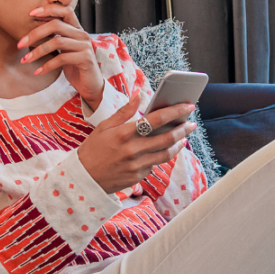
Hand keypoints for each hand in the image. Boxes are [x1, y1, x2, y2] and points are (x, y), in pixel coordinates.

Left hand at [17, 6, 104, 109]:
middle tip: (20, 44)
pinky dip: (47, 65)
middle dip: (35, 33)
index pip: (64, 10)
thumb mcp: (63, 50)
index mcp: (77, 29)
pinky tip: (37, 72)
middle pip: (56, 24)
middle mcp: (82, 34)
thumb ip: (54, 38)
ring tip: (25, 60)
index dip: (48, 9)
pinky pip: (61, 58)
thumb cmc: (73, 66)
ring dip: (37, 51)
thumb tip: (31, 32)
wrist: (90, 85)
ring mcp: (85, 46)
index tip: (30, 13)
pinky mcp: (85, 58)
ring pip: (57, 42)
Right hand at [77, 91, 196, 193]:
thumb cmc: (93, 149)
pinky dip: (161, 155)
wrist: (83, 179)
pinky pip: (155, 164)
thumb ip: (124, 111)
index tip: (187, 106)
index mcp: (123, 134)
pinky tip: (165, 149)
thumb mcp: (104, 126)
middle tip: (191, 123)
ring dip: (178, 144)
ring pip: (166, 153)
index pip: (155, 120)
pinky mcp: (138, 176)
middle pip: (166, 138)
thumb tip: (139, 94)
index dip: (174, 112)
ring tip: (184, 137)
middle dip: (182, 129)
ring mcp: (136, 165)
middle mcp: (132, 150)